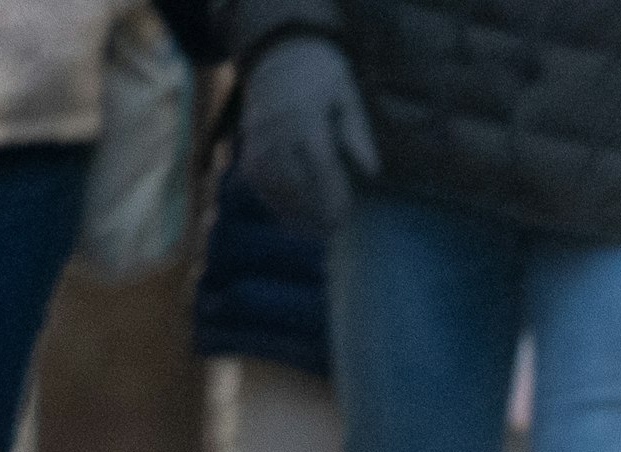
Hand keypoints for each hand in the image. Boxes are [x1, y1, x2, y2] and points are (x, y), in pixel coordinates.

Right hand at [239, 35, 376, 236]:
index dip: (332, 194)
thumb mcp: (346, 93)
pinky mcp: (248, 142)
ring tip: (313, 232)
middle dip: (313, 211)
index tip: (344, 216)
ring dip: (293, 212)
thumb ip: (358, 132)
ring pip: (273, 184)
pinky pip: (257, 179)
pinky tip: (290, 218)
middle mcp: (278, 128)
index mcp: (306, 114)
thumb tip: (373, 172)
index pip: (320, 164)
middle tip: (332, 231)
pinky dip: (273, 201)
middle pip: (294, 180)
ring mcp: (259, 136)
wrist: (277, 51)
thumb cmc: (320, 74)